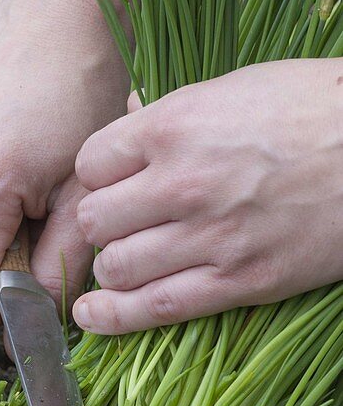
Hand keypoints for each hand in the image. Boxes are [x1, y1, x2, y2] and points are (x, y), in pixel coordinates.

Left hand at [73, 59, 342, 333]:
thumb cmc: (314, 109)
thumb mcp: (236, 88)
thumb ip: (173, 113)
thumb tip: (129, 120)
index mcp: (176, 125)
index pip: (90, 164)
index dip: (97, 175)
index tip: (113, 182)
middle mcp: (183, 182)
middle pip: (94, 219)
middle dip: (101, 224)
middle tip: (121, 224)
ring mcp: (210, 236)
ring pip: (116, 267)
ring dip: (114, 267)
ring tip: (127, 261)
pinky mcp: (239, 281)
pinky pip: (155, 307)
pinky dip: (114, 317)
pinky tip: (92, 317)